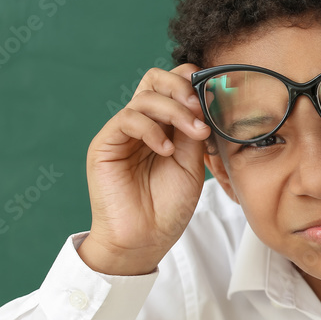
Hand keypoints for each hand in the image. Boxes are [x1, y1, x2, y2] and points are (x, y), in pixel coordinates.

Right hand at [79, 63, 210, 274]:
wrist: (146, 239)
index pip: (173, 85)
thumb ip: (194, 132)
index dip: (192, 83)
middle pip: (156, 80)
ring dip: (175, 111)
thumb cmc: (169, 206)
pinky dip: (152, 130)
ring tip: (194, 135)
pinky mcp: (105, 145)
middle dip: (183, 88)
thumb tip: (205, 99)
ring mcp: (123, 133)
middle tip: (201, 110)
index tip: (214, 101)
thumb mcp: (192, 163)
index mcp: (164, 125)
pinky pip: (127, 119)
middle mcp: (142, 124)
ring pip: (145, 97)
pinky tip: (166, 150)